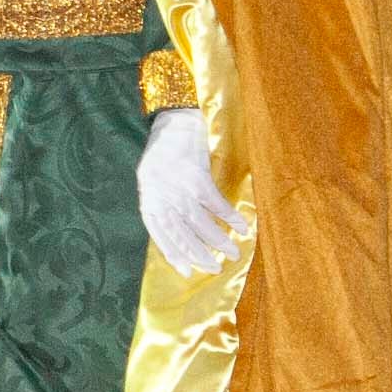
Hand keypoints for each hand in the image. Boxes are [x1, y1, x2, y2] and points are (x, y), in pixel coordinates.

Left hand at [137, 109, 246, 275]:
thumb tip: (180, 234)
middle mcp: (161, 194)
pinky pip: (216, 204)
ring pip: (199, 222)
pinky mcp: (197, 176)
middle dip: (199, 253)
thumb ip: (163, 203)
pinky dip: (230, 216)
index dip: (173, 253)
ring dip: (219, 240)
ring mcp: (178, 186)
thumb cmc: (166, 152)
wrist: (176, 120)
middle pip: (180, 232)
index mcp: (149, 196)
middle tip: (216, 268)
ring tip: (234, 252)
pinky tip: (243, 227)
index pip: (158, 233)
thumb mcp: (156, 179)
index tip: (187, 271)